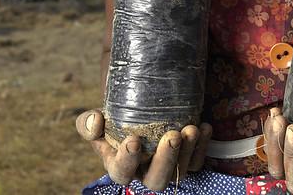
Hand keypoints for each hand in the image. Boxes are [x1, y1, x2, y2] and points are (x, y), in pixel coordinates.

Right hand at [75, 109, 212, 190]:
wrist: (137, 111)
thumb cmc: (114, 119)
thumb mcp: (97, 120)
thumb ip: (89, 123)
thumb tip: (95, 121)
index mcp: (120, 166)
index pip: (122, 172)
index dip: (127, 160)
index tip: (133, 140)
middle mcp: (145, 172)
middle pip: (157, 180)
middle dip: (166, 160)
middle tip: (172, 136)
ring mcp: (168, 167)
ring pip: (181, 171)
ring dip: (187, 151)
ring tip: (190, 129)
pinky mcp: (187, 159)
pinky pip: (198, 160)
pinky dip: (202, 145)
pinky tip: (204, 127)